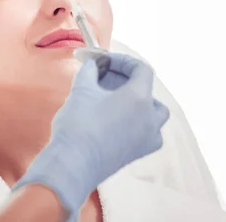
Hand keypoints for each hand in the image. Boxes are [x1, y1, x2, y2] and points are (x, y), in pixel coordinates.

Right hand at [13, 53, 168, 217]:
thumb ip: (89, 71)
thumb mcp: (81, 90)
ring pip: (152, 113)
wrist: (73, 164)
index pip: (142, 69)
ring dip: (136, 101)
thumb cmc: (77, 125)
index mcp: (140, 99)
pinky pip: (146, 131)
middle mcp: (150, 118)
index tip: (104, 60)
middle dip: (127, 80)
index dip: (123, 61)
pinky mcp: (138, 153)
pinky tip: (115, 120)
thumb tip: (92, 64)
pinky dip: (135, 121)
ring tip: (113, 99)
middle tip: (105, 77)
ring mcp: (147, 138)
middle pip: (148, 90)